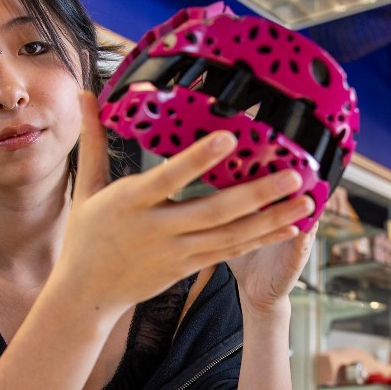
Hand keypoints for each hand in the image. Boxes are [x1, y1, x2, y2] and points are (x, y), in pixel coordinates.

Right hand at [56, 92, 312, 314]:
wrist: (87, 294)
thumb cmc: (86, 235)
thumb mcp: (88, 187)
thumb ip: (93, 139)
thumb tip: (86, 95)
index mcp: (130, 203)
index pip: (168, 178)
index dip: (198, 160)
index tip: (229, 138)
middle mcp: (157, 229)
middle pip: (213, 211)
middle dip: (257, 194)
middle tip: (292, 175)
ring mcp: (177, 251)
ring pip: (231, 235)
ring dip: (271, 219)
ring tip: (305, 201)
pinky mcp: (189, 266)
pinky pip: (231, 251)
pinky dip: (262, 239)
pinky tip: (290, 227)